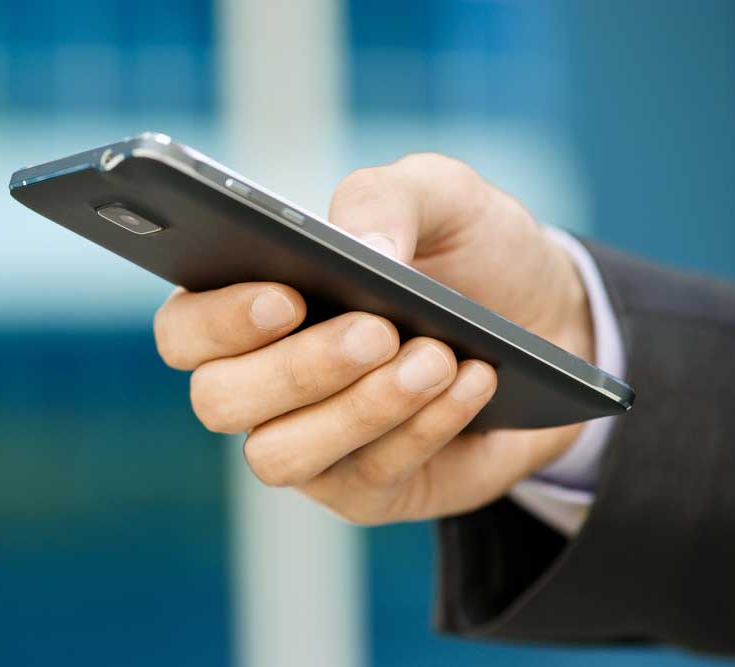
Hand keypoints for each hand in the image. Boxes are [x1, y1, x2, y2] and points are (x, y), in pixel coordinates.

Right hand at [153, 153, 593, 523]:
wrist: (549, 319)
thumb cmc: (468, 252)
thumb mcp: (440, 197)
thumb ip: (385, 199)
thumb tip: (361, 253)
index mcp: (251, 307)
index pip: (185, 330)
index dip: (217, 321)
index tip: (285, 297)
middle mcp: (262, 383)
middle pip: (219, 400)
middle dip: (298, 368)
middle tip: (378, 329)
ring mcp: (309, 442)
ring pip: (279, 456)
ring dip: (359, 409)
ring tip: (435, 358)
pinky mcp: (366, 489)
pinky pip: (369, 477)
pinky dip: (423, 428)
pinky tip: (473, 381)